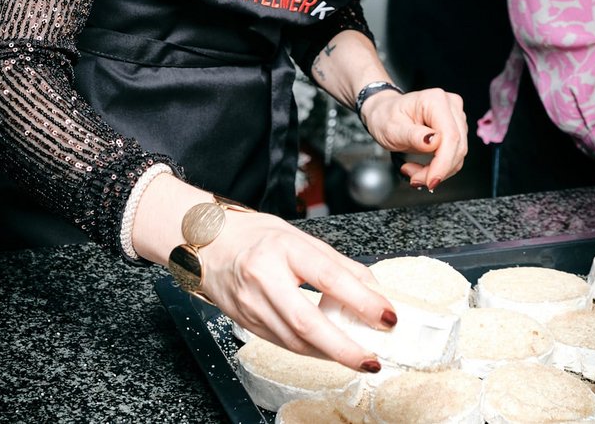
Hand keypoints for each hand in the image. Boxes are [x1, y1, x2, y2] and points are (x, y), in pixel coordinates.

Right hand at [202, 211, 396, 367]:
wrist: (208, 243)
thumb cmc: (253, 235)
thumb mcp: (298, 236)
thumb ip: (336, 262)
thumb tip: (370, 287)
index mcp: (281, 248)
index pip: (327, 277)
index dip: (360, 299)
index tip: (386, 314)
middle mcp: (263, 278)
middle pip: (307, 321)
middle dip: (344, 347)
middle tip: (371, 358)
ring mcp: (252, 305)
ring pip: (295, 341)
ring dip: (330, 354)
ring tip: (357, 355)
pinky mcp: (247, 324)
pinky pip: (283, 343)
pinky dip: (309, 350)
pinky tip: (326, 349)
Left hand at [359, 87, 467, 190]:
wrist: (384, 113)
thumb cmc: (386, 117)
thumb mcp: (392, 128)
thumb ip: (413, 135)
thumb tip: (434, 142)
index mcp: (435, 100)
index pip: (450, 136)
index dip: (443, 163)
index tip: (431, 180)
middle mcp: (450, 106)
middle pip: (457, 147)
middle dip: (438, 170)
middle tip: (415, 178)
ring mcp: (455, 117)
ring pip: (457, 154)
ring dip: (438, 170)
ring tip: (414, 170)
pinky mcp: (455, 129)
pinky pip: (454, 155)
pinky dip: (439, 167)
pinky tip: (423, 167)